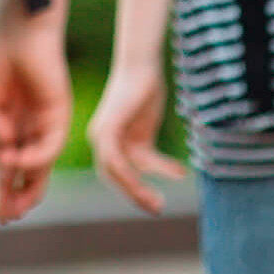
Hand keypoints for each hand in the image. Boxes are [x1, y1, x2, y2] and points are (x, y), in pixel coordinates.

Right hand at [0, 17, 71, 223]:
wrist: (15, 34)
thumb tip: (3, 148)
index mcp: (4, 128)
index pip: (4, 167)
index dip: (0, 190)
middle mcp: (26, 131)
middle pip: (24, 173)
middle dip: (15, 197)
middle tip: (8, 218)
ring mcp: (43, 126)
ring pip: (40, 166)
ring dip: (28, 187)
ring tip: (17, 207)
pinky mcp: (59, 117)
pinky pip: (49, 145)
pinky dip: (34, 156)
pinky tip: (17, 158)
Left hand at [89, 61, 186, 213]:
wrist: (141, 65)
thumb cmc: (144, 93)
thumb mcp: (145, 129)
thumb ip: (148, 151)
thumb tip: (168, 172)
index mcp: (106, 141)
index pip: (115, 175)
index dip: (133, 191)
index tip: (156, 202)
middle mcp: (100, 138)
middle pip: (113, 176)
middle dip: (135, 194)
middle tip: (158, 208)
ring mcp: (102, 132)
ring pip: (116, 171)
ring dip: (136, 189)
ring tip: (160, 202)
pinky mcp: (109, 125)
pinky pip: (117, 157)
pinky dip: (140, 170)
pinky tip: (173, 172)